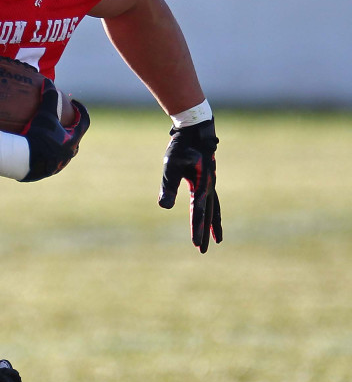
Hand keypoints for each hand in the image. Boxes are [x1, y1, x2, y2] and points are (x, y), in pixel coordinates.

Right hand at [21, 84, 89, 181]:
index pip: (84, 122)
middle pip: (75, 139)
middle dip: (70, 129)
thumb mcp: (45, 114)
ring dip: (58, 144)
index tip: (75, 104)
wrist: (24, 160)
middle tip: (62, 122)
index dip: (81, 111)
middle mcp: (68, 154)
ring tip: (48, 137)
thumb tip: (48, 82)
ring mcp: (57, 165)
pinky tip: (35, 151)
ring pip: (62, 153)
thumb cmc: (39, 135)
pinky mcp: (45, 172)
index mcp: (73, 140)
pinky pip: (48, 162)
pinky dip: (45, 155)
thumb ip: (50, 97)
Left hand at [158, 119, 222, 252]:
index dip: (196, 229)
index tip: (197, 245)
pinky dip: (214, 211)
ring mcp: (210, 183)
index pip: (198, 212)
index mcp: (201, 185)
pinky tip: (211, 216)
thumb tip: (164, 206)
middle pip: (208, 215)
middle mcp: (209, 186)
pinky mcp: (207, 179)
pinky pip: (213, 200)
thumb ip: (168, 186)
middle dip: (205, 233)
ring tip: (218, 239)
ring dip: (214, 224)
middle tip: (203, 251)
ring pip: (214, 209)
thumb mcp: (171, 166)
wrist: (195, 130)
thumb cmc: (181, 147)